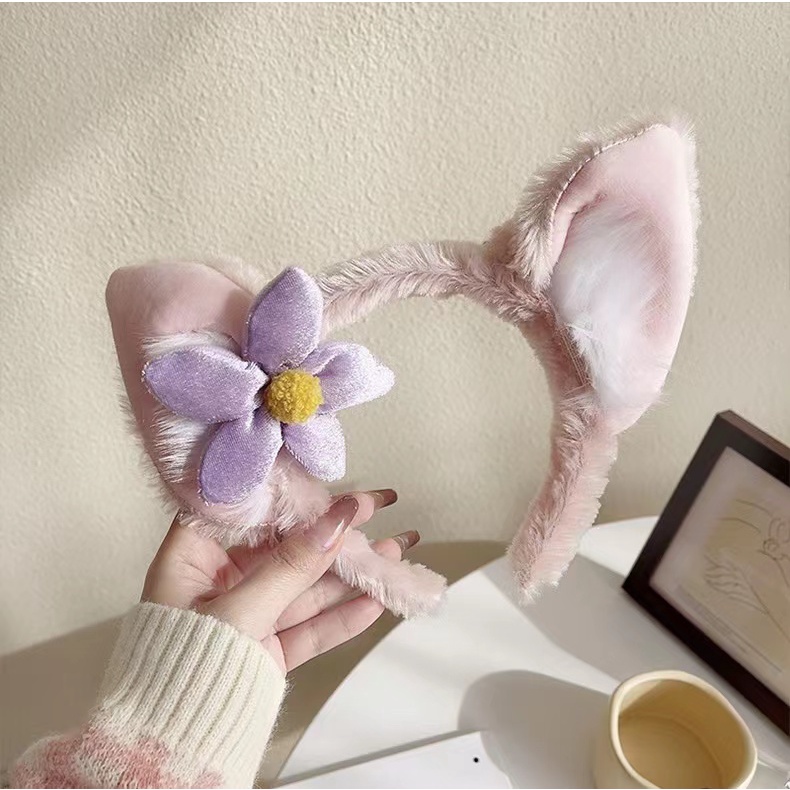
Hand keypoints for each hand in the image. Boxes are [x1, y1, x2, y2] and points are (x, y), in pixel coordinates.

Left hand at [141, 490, 418, 672]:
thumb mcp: (237, 610)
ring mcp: (246, 614)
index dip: (291, 492)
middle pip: (285, 545)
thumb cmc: (178, 671)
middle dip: (335, 532)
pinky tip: (374, 601)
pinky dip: (341, 617)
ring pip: (305, 585)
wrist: (172, 747)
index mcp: (192, 556)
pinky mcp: (265, 646)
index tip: (333, 483)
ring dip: (350, 572)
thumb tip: (336, 521)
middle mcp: (219, 580)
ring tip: (392, 552)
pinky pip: (308, 626)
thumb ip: (291, 566)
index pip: (247, 509)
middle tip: (377, 507)